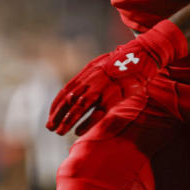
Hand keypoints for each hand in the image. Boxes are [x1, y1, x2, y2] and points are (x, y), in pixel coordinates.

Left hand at [47, 19, 185, 135]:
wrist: (139, 58)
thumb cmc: (118, 64)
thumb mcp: (98, 66)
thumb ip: (86, 79)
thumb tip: (72, 93)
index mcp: (86, 74)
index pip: (65, 91)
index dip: (56, 105)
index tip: (50, 116)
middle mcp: (91, 81)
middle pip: (70, 100)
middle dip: (59, 115)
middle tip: (50, 128)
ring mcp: (102, 88)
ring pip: (81, 106)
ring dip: (69, 120)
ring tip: (59, 132)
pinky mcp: (115, 97)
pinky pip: (98, 112)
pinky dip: (87, 123)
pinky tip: (79, 131)